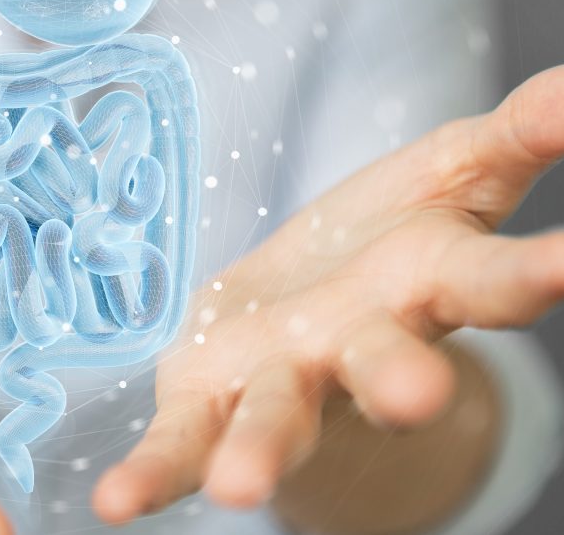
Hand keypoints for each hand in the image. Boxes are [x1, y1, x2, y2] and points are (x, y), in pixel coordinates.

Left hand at [93, 66, 563, 520]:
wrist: (305, 308)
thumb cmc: (385, 243)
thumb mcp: (450, 174)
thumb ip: (512, 138)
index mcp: (424, 282)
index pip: (490, 279)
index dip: (535, 274)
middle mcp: (356, 343)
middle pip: (380, 363)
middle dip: (398, 379)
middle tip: (419, 396)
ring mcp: (281, 377)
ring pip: (279, 415)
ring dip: (262, 449)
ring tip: (240, 488)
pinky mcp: (207, 395)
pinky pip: (180, 440)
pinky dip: (153, 473)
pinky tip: (114, 503)